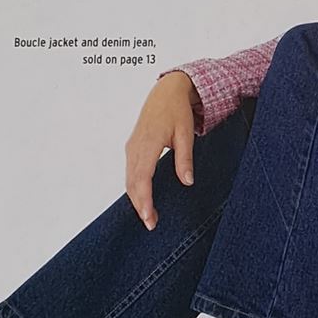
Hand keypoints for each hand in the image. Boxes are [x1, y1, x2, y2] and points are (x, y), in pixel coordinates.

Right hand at [125, 72, 201, 229]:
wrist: (166, 92)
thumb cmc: (177, 111)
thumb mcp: (186, 134)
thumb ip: (185, 159)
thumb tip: (187, 182)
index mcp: (148, 143)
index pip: (142, 178)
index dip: (144, 200)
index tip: (149, 217)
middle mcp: (135, 147)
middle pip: (132, 183)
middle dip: (140, 205)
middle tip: (151, 225)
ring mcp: (131, 147)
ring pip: (129, 179)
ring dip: (136, 199)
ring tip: (149, 217)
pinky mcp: (132, 148)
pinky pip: (130, 172)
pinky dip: (134, 188)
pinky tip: (143, 199)